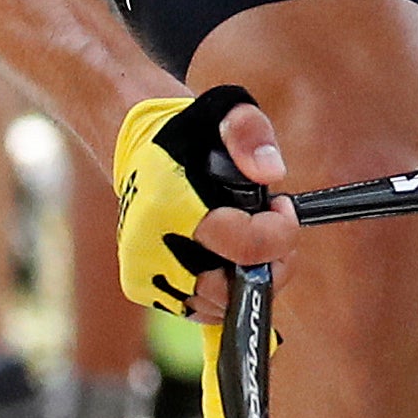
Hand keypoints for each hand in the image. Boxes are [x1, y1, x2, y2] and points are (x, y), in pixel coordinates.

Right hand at [113, 86, 293, 317]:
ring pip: (217, 304)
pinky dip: (221, 291)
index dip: (281, 233)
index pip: (245, 247)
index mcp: (169, 204)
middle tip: (275, 232)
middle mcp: (150, 244)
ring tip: (251, 242)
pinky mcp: (140, 285)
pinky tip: (227, 257)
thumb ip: (250, 134)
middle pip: (232, 288)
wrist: (135, 145)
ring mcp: (143, 270)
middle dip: (269, 264)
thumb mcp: (225, 110)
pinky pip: (197, 307)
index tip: (282, 207)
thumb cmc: (189, 131)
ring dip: (246, 279)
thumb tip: (271, 173)